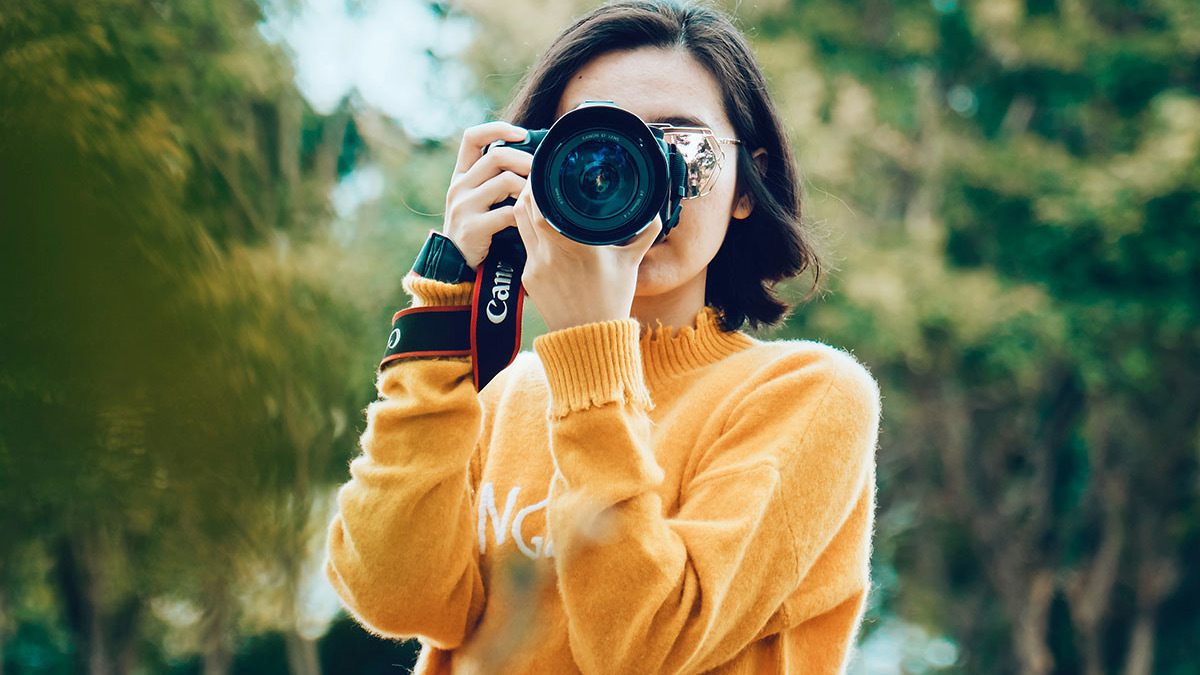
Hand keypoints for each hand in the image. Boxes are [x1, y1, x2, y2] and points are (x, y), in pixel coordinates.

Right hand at [442, 121, 531, 269]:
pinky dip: (524, 215)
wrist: (457, 266)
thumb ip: (497, 179)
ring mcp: (463, 206)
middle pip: (497, 156)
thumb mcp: (481, 199)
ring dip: (529, 189)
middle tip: (543, 172)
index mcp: (462, 175)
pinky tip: (530, 221)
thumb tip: (535, 158)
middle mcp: (459, 186)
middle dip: (526, 160)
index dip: (498, 129)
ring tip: (538, 199)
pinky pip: (508, 213)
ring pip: (506, 181)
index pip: (472, 137)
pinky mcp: (472, 227)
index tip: (523, 134)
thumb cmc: (480, 229)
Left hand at [513, 182, 661, 331]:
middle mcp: (551, 254)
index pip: (543, 207)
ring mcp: (535, 266)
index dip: (538, 186)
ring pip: (518, 224)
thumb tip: (655, 211)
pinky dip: (529, 232)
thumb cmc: (611, 300)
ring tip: (536, 196)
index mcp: (577, 246)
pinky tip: (540, 227)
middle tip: (539, 178)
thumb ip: (644, 233)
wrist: (589, 337)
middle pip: (524, 209)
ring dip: (525, 208)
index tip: (546, 172)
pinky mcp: (527, 278)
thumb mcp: (631, 263)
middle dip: (529, 190)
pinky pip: (524, 245)